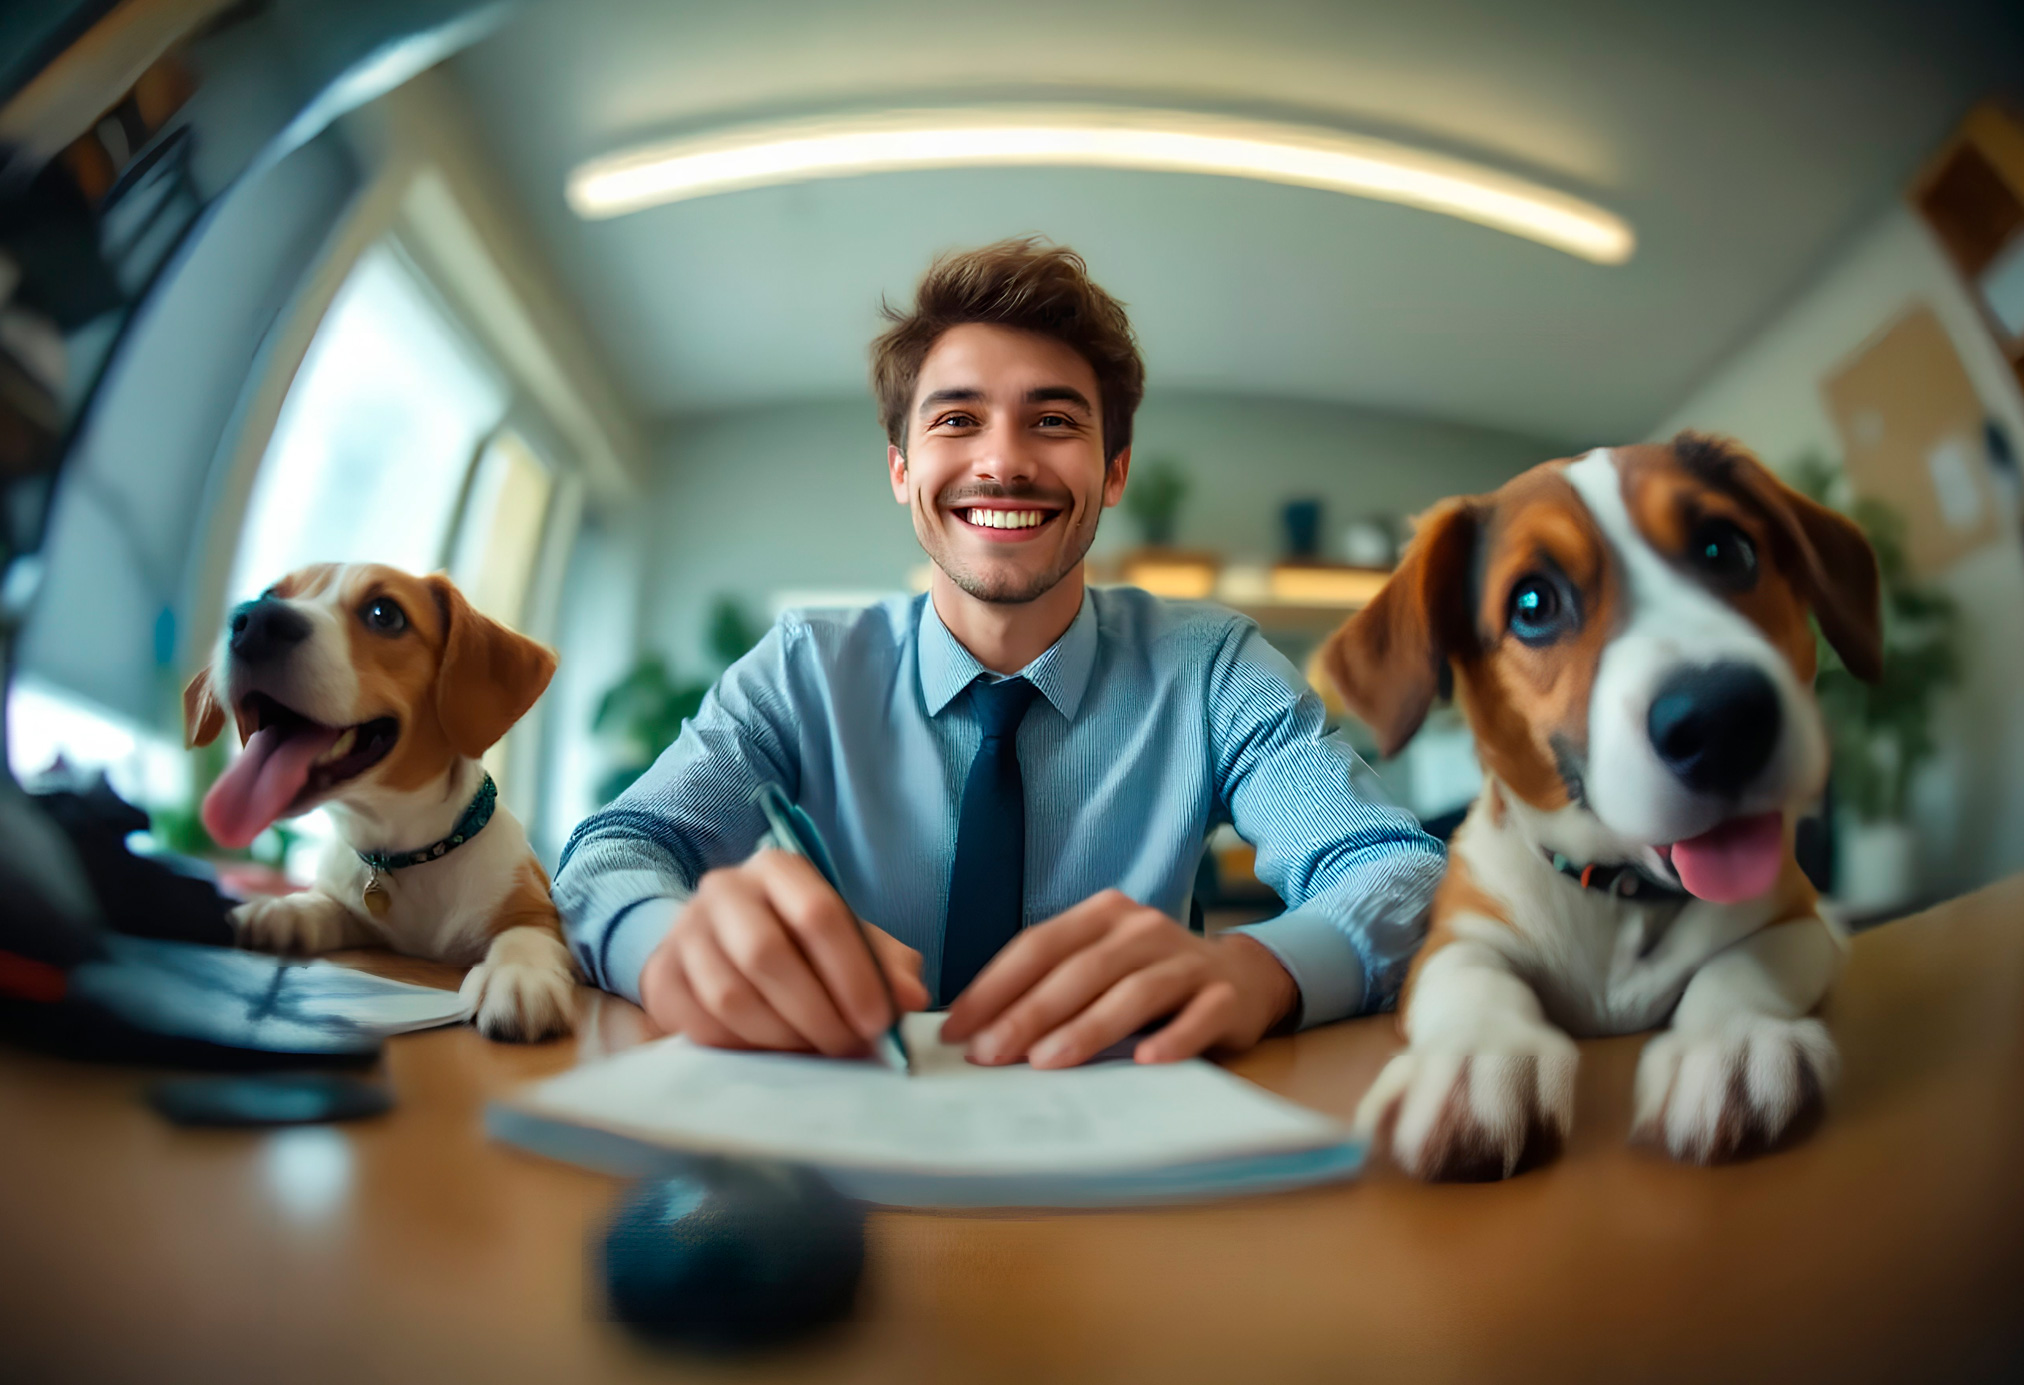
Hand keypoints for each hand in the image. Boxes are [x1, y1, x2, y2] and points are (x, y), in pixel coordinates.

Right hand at [638, 850, 927, 1054]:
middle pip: (767, 955)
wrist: (717, 943)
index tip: (878, 1022)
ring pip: (731, 996)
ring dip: (782, 1037)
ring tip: (816, 1050)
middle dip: (816, 1012)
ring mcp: (684, 932)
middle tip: (848, 1046)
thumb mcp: (847, 939)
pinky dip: (745, 1048)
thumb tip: (911, 998)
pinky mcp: (661, 976)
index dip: (853, 973)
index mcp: (777, 869)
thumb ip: (885, 964)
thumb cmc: (797, 942)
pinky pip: (701, 1025)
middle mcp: (724, 890)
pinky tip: (773, 1051)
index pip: (818, 913)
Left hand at [939, 889, 1297, 1068]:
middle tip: (990, 1054)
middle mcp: (1143, 928)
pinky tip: (1145, 1062)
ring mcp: (1187, 960)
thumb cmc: (1146, 979)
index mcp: (1102, 915)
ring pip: (1133, 992)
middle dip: (1029, 1014)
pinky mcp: (1225, 996)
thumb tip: (975, 1033)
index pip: (1038, 945)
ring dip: (1087, 1029)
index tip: (957, 1030)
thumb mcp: (1097, 968)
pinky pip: (1198, 1017)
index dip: (994, 987)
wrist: (1240, 977)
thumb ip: (1049, 987)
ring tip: (1047, 1063)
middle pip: (1080, 970)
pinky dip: (1173, 1039)